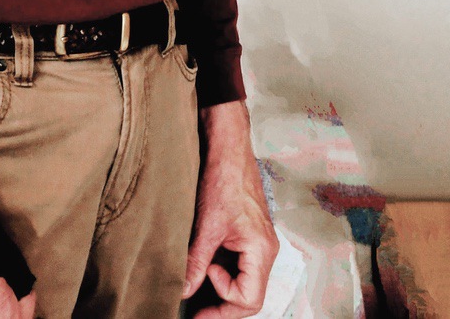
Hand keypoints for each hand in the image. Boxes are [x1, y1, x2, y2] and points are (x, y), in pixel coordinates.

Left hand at [183, 101, 276, 317]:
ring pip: (244, 281)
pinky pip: (239, 264)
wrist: (227, 147)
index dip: (224, 305)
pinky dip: (221, 270)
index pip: (250, 300)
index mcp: (261, 250)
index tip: (200, 294)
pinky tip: (203, 264)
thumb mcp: (206, 225)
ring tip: (197, 280)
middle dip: (222, 304)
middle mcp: (265, 250)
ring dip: (220, 286)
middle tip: (197, 309)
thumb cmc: (224, 179)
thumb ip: (196, 262)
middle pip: (249, 295)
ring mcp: (258, 242)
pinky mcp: (248, 234)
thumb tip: (184, 291)